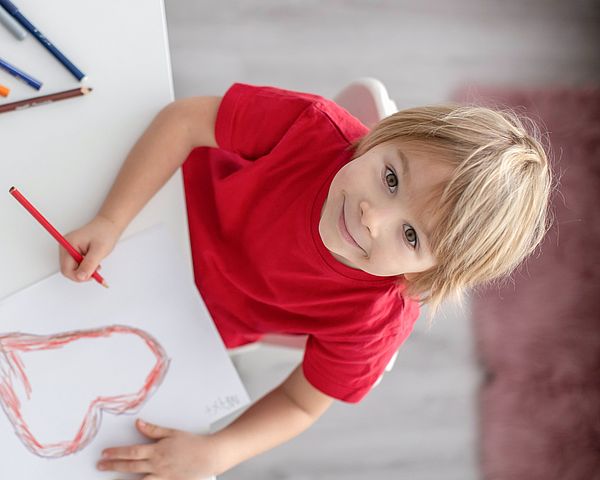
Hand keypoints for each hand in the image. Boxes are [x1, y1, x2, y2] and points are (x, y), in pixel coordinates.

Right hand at [59, 214, 120, 281]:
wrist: (109, 225)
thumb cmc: (105, 233)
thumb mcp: (99, 250)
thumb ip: (89, 264)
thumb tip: (80, 277)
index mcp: (69, 244)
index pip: (66, 269)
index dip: (78, 277)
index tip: (91, 277)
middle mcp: (65, 246)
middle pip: (68, 270)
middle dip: (82, 274)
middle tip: (96, 271)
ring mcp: (68, 248)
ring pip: (72, 268)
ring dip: (84, 270)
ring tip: (96, 264)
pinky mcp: (73, 250)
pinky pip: (76, 264)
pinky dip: (85, 267)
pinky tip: (93, 262)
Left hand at [97, 419, 225, 478]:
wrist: (209, 456)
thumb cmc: (192, 443)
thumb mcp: (172, 433)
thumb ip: (153, 430)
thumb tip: (138, 424)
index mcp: (157, 451)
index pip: (132, 452)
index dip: (116, 453)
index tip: (105, 453)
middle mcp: (157, 465)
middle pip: (131, 467)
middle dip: (113, 466)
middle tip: (100, 465)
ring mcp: (162, 477)